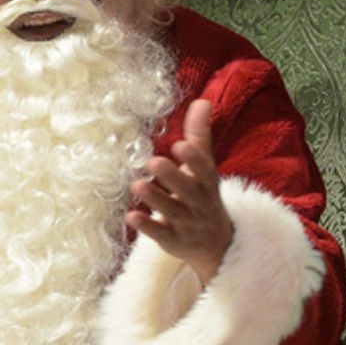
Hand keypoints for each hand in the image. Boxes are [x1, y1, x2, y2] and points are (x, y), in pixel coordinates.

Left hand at [127, 99, 233, 284]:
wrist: (215, 243)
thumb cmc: (203, 195)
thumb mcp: (205, 168)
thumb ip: (199, 135)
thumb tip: (201, 101)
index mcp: (208, 183)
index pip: (205, 170)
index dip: (195, 159)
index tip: (181, 145)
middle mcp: (200, 203)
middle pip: (189, 190)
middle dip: (173, 177)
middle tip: (153, 162)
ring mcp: (187, 223)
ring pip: (173, 212)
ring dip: (155, 199)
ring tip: (137, 185)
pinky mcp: (173, 240)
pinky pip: (160, 234)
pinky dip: (146, 226)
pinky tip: (130, 216)